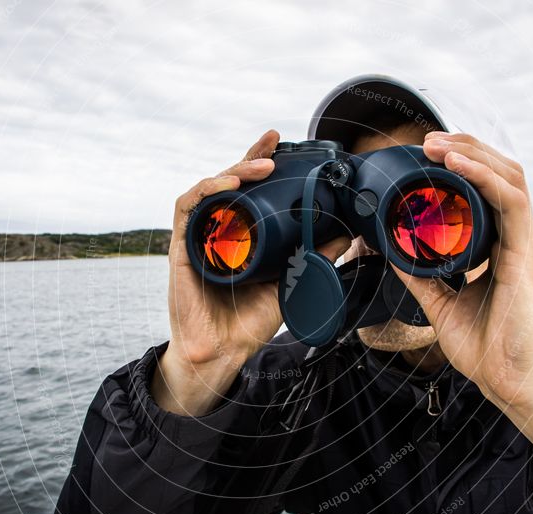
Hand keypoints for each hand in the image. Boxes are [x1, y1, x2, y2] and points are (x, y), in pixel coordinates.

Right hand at [157, 130, 350, 415]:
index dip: (264, 163)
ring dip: (235, 170)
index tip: (284, 144)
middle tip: (275, 144)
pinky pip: (188, 207)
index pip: (252, 190)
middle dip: (253, 157)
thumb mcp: (293, 281)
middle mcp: (219, 228)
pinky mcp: (183, 246)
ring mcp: (200, 235)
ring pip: (211, 187)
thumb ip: (317, 256)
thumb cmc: (250, 319)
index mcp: (242, 233)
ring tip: (261, 166)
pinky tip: (228, 183)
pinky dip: (207, 190)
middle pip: (232, 181)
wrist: (223, 351)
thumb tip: (348, 230)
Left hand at [391, 132, 532, 476]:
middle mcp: (517, 240)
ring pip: (509, 176)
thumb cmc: (488, 351)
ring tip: (435, 144)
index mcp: (501, 248)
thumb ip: (423, 278)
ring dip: (471, 152)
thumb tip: (395, 254)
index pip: (487, 191)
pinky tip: (455, 163)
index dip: (461, 167)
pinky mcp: (528, 255)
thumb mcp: (443, 305)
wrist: (514, 385)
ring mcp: (526, 244)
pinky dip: (482, 175)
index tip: (425, 159)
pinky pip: (511, 200)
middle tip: (425, 142)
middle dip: (464, 149)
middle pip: (499, 174)